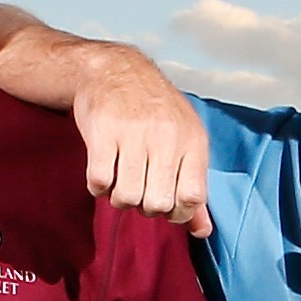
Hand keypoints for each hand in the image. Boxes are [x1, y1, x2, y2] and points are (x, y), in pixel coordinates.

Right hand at [76, 47, 211, 235]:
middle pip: (158, 204)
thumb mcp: (185, 143)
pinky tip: (103, 172)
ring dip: (120, 198)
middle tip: (140, 189)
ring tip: (120, 180)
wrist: (116, 69)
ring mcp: (134, 133)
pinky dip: (98, 187)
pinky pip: (99, 182)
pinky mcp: (102, 132)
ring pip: (127, 198)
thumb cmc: (156, 112)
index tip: (166, 202)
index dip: (178, 213)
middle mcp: (166, 136)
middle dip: (145, 207)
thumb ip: (193, 188)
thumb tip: (203, 231)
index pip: (192, 198)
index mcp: (192, 141)